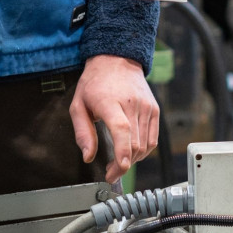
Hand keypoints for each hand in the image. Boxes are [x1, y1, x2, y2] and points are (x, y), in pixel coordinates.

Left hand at [70, 54, 159, 183]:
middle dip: (123, 165)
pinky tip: (131, 153)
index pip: (122, 131)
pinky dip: (143, 151)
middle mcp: (132, 104)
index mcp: (110, 102)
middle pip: (134, 144)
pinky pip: (152, 139)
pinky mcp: (154, 110)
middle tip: (111, 172)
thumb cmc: (95, 83)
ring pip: (144, 145)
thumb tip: (88, 157)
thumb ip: (82, 133)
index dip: (122, 155)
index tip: (116, 171)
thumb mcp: (78, 105)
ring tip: (119, 162)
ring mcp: (146, 107)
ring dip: (132, 160)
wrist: (117, 60)